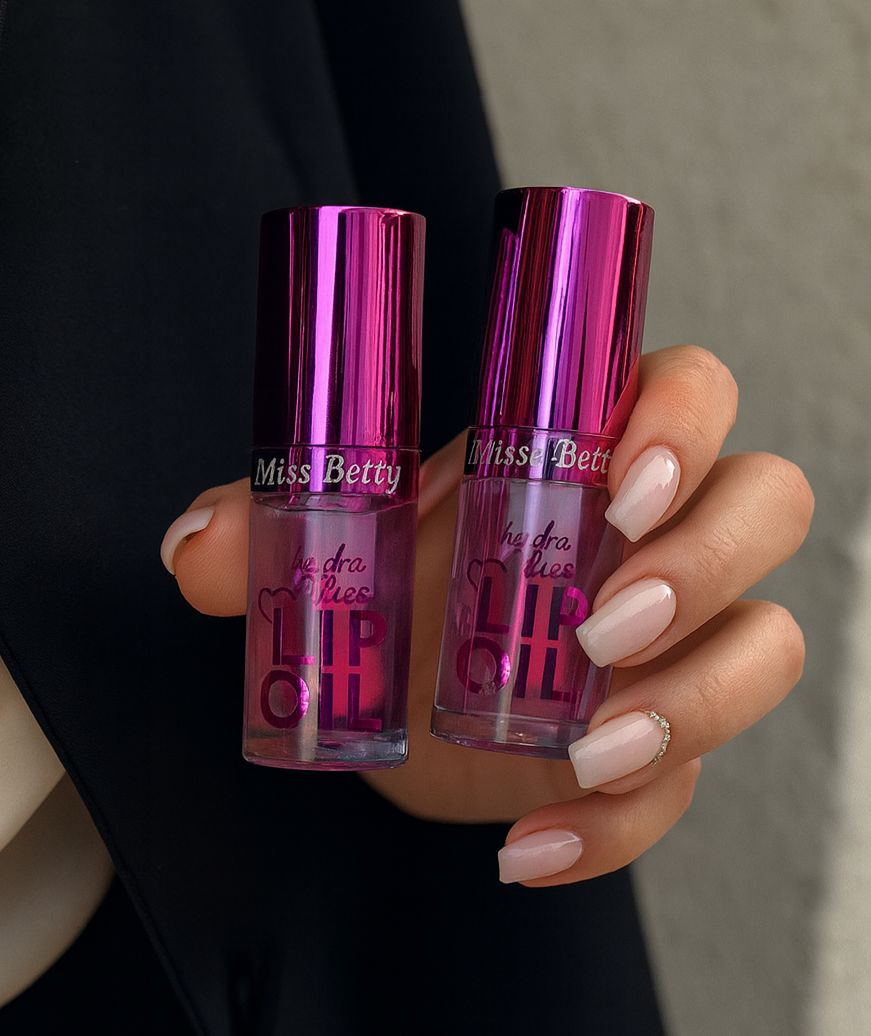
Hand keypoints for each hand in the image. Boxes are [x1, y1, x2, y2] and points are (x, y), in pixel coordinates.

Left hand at [163, 345, 811, 885]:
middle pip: (765, 505)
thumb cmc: (399, 596)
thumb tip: (193, 546)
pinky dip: (618, 826)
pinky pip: (689, 786)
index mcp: (589, 448)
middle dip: (705, 561)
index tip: (617, 482)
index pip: (690, 392)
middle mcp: (660, 534)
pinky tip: (530, 846)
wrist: (411, 709)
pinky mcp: (666, 745)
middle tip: (598, 627)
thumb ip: (261, 539)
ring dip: (693, 700)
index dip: (682, 422)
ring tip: (584, 750)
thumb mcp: (334, 550)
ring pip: (766, 642)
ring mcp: (679, 641)